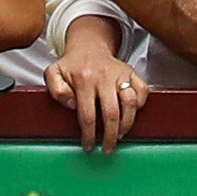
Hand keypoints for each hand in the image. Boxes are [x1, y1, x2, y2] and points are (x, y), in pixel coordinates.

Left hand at [51, 30, 144, 154]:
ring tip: (120, 135)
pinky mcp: (132, 72)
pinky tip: (131, 114)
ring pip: (130, 103)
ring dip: (127, 124)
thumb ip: (56, 89)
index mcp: (83, 80)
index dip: (89, 135)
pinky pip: (143, 90)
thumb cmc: (71, 65)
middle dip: (110, 136)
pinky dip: (140, 104)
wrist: (88, 47)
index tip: (89, 146)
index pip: (87, 115)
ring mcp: (120, 74)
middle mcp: (104, 76)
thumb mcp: (53, 73)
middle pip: (111, 113)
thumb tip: (71, 105)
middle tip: (108, 149)